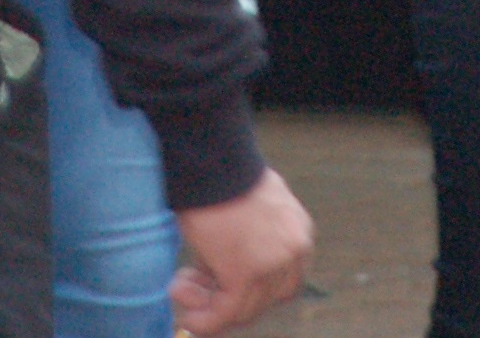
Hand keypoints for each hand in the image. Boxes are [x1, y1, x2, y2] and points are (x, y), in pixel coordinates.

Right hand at [170, 168, 311, 334]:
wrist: (211, 158)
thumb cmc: (222, 171)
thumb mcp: (251, 203)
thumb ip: (252, 234)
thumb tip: (223, 263)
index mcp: (299, 231)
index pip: (284, 279)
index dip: (253, 288)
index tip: (219, 280)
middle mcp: (294, 251)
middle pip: (267, 298)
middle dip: (230, 298)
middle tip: (195, 283)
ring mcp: (272, 264)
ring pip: (244, 310)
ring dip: (209, 307)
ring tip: (180, 289)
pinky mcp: (244, 274)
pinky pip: (225, 313)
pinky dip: (204, 321)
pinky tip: (187, 319)